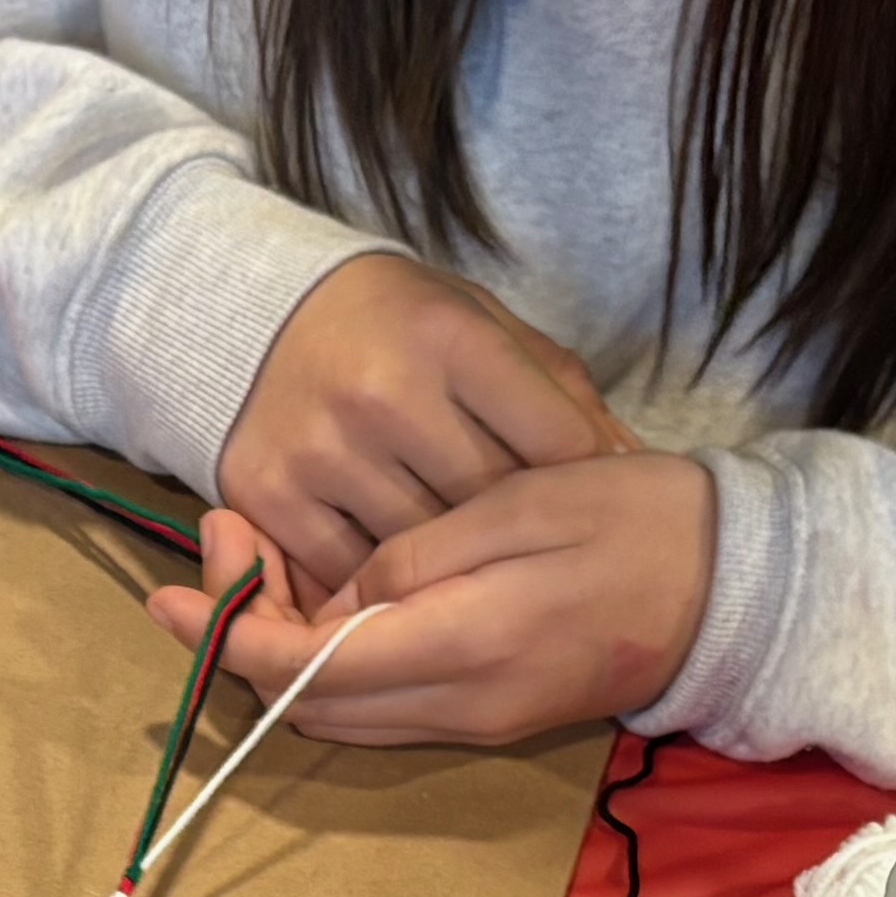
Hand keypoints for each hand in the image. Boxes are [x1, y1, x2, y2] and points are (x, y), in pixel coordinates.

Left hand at [150, 453, 720, 750]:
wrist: (738, 587)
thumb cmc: (638, 519)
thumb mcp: (519, 504)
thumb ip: (417, 557)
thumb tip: (333, 603)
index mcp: (464, 647)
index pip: (304, 667)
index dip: (226, 631)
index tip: (175, 584)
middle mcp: (462, 706)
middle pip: (305, 705)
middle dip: (238, 636)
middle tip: (217, 544)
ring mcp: (478, 722)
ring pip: (337, 716)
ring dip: (279, 653)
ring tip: (255, 562)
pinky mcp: (492, 717)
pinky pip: (381, 709)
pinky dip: (328, 665)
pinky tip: (322, 600)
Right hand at [211, 250, 620, 594]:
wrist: (264, 313)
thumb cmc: (399, 327)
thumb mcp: (485, 328)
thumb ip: (559, 394)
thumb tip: (632, 469)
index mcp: (451, 338)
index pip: (553, 441)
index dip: (580, 481)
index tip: (582, 500)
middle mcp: (382, 391)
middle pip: (490, 505)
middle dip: (516, 528)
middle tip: (527, 547)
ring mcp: (320, 447)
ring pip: (422, 550)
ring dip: (448, 565)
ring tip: (467, 567)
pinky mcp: (268, 492)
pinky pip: (346, 572)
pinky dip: (375, 582)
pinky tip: (396, 574)